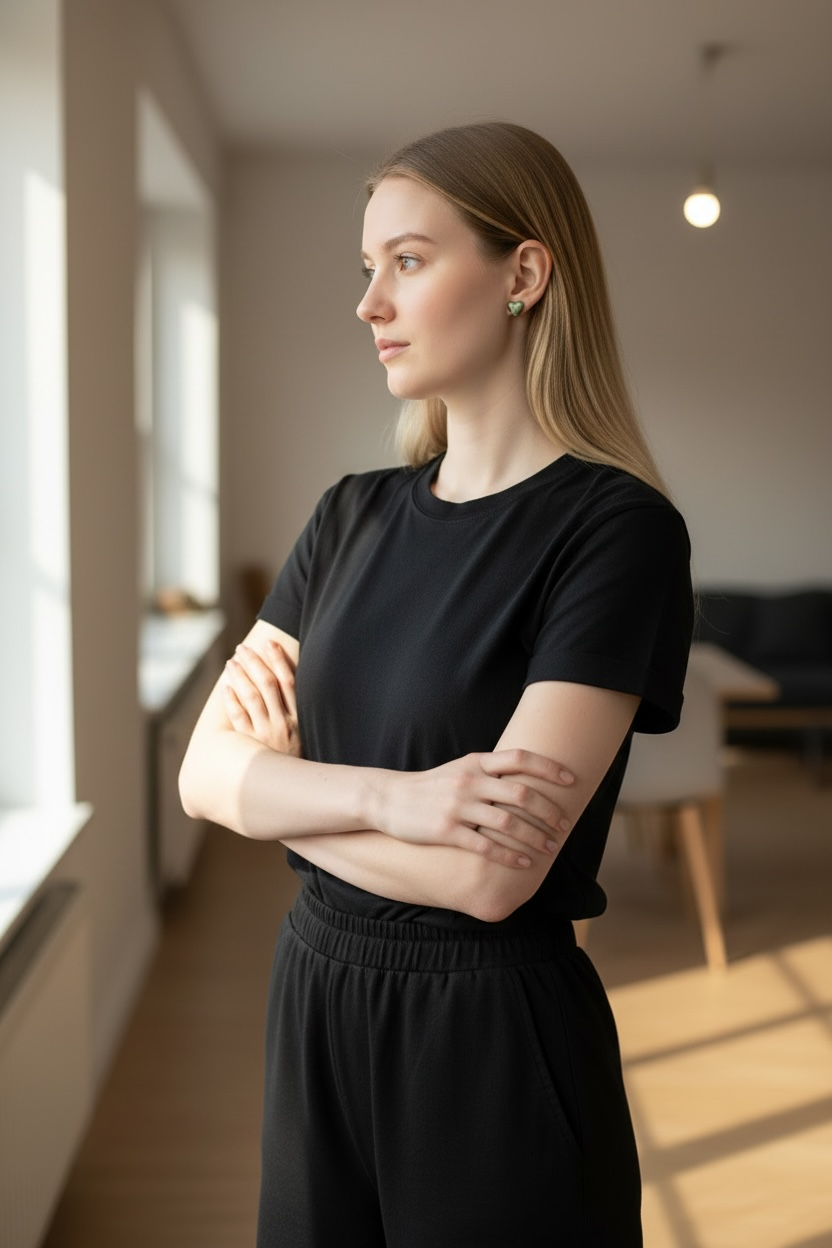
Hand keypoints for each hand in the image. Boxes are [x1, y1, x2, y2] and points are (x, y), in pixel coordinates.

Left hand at [222, 640, 301, 756]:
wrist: (292, 794)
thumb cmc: (297, 763)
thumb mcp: (304, 737)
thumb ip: (296, 713)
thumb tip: (289, 684)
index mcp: (300, 719)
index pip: (289, 681)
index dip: (279, 660)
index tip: (269, 643)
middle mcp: (284, 724)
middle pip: (267, 684)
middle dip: (254, 663)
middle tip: (242, 648)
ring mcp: (266, 735)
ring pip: (251, 697)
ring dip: (240, 677)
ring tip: (232, 662)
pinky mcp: (250, 747)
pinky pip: (239, 719)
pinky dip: (232, 701)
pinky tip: (226, 688)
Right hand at [372, 750, 574, 868]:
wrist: (389, 799)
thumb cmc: (432, 786)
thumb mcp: (461, 769)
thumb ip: (490, 771)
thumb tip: (528, 776)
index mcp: (476, 763)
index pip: (520, 759)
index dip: (549, 768)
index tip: (571, 780)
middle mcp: (470, 782)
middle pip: (521, 794)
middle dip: (549, 811)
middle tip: (564, 826)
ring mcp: (458, 806)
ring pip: (508, 823)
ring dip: (534, 837)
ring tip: (550, 849)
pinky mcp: (446, 831)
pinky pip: (486, 846)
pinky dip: (510, 855)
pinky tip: (524, 863)